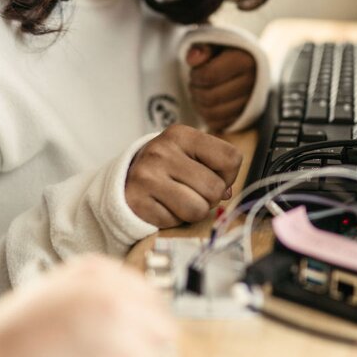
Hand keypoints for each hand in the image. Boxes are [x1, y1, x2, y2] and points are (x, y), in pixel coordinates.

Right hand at [125, 122, 241, 227]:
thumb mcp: (191, 155)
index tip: (212, 176)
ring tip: (179, 201)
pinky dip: (173, 220)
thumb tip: (226, 193)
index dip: (228, 175)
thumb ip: (216, 167)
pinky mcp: (138, 202)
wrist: (125, 182)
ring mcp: (147, 176)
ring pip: (199, 209)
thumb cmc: (169, 169)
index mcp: (180, 134)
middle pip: (215, 188)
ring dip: (194, 211)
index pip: (230, 158)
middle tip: (193, 192)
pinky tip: (162, 207)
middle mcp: (161, 151)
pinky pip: (175, 222)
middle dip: (210, 197)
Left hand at [186, 43, 255, 132]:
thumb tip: (193, 58)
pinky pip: (218, 124)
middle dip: (195, 91)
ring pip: (213, 113)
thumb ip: (202, 49)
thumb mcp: (215, 44)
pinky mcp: (245, 117)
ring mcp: (250, 103)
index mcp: (245, 60)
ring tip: (199, 93)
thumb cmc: (225, 53)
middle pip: (210, 97)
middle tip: (194, 84)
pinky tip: (206, 104)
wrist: (244, 65)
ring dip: (198, 104)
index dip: (196, 76)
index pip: (210, 75)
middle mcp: (252, 83)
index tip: (195, 72)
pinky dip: (206, 116)